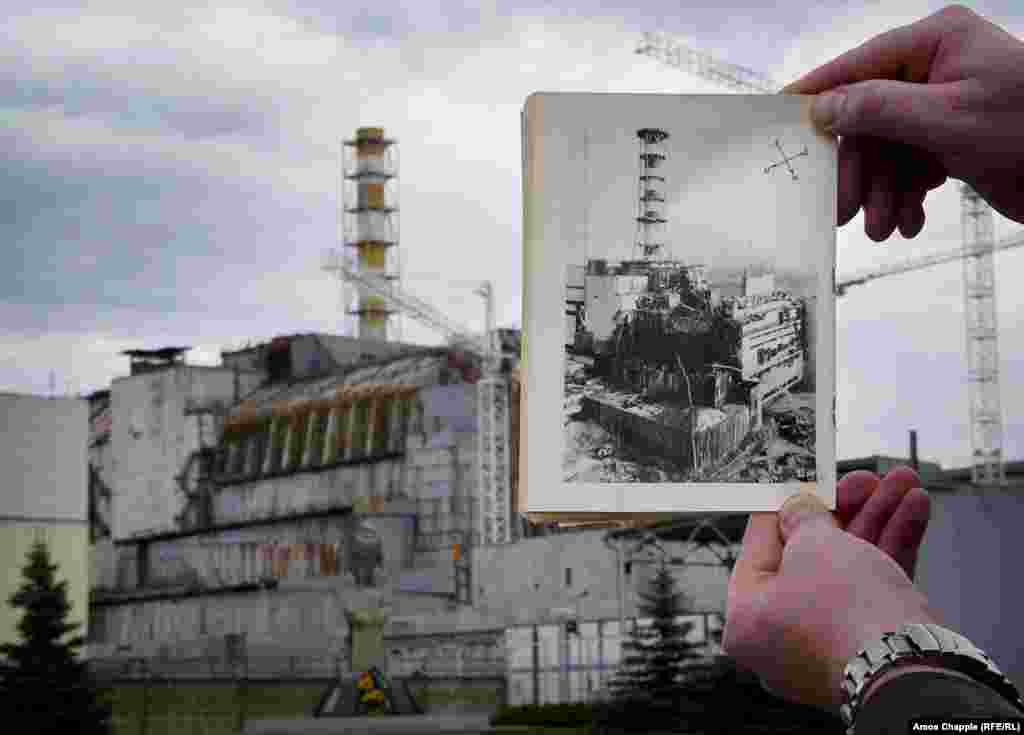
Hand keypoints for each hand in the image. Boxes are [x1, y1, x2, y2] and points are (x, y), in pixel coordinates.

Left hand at [722, 468, 938, 711]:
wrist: (911, 670)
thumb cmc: (846, 610)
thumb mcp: (813, 544)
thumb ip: (803, 518)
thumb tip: (797, 506)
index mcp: (746, 617)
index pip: (762, 545)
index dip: (788, 504)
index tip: (807, 478)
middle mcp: (779, 638)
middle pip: (811, 554)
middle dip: (850, 509)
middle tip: (869, 479)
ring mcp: (825, 647)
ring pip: (850, 568)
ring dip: (880, 520)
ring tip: (906, 484)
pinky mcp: (868, 651)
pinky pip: (873, 591)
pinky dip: (893, 550)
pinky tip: (914, 510)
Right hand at [783, 5, 1023, 238]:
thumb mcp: (947, 119)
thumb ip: (879, 109)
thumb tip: (824, 108)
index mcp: (937, 43)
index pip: (861, 65)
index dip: (821, 93)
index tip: (783, 116)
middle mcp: (936, 70)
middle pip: (869, 120)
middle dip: (860, 172)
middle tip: (844, 212)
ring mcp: (943, 107)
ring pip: (887, 151)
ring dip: (883, 194)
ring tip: (887, 228)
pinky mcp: (952, 141)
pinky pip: (910, 167)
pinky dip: (906, 197)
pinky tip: (911, 220)